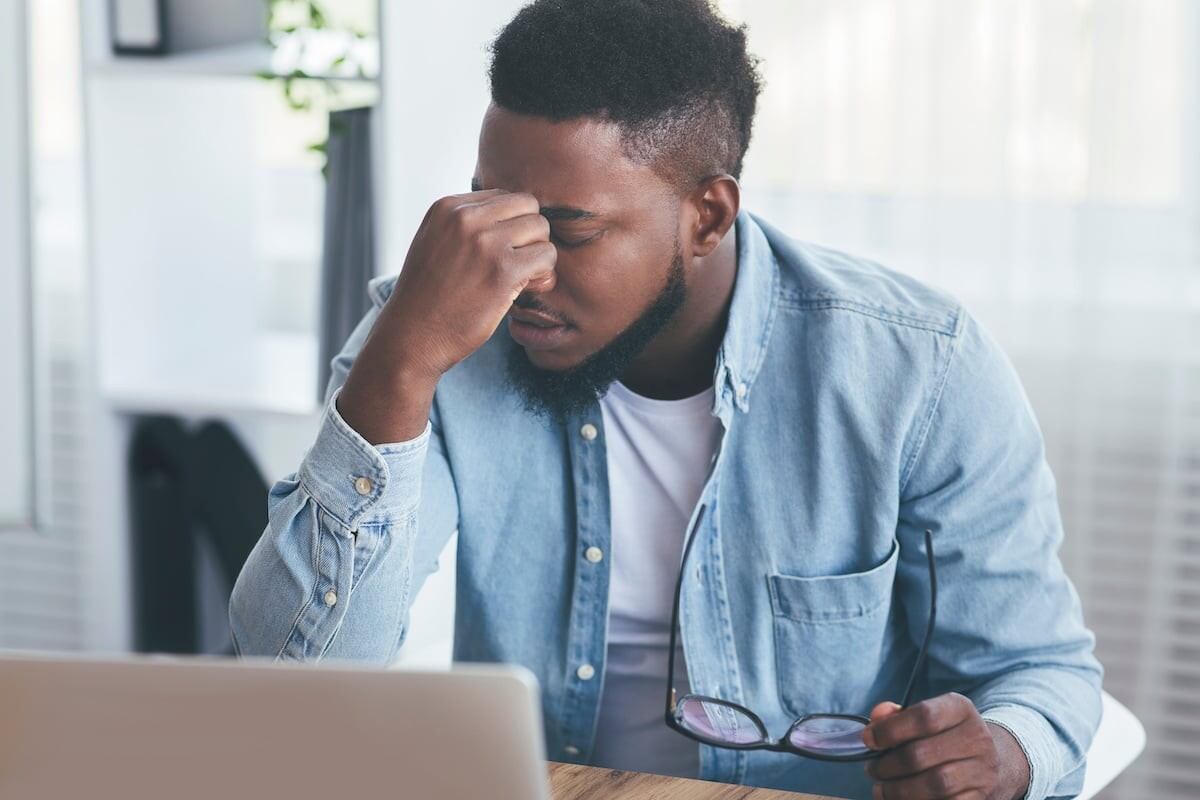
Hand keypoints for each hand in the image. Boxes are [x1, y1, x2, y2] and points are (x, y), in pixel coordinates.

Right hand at [338, 190, 555, 442]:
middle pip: (527, 206)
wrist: (411, 337)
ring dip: (539, 254)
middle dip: (529, 235)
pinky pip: (547, 256)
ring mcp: (485, 243)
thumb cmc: (428, 297)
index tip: (501, 253)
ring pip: (541, 228)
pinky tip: (528, 289)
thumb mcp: (435, 243)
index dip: (511, 225)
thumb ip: (466, 225)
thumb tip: (515, 217)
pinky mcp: (503, 271)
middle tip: (520, 264)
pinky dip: (544, 274)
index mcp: (447, 207)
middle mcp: (465, 218)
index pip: (503, 197)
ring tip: (524, 278)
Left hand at [862, 693, 1029, 799]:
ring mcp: (983, 771)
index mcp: (961, 709)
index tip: (868, 739)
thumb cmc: (945, 735)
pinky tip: (901, 799)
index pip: (924, 716)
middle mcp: (978, 738)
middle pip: (922, 754)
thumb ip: (897, 715)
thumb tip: (876, 717)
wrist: (992, 761)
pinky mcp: (981, 798)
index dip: (890, 729)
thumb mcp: (927, 716)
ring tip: (881, 789)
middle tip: (872, 769)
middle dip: (888, 765)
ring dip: (899, 790)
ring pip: (935, 784)